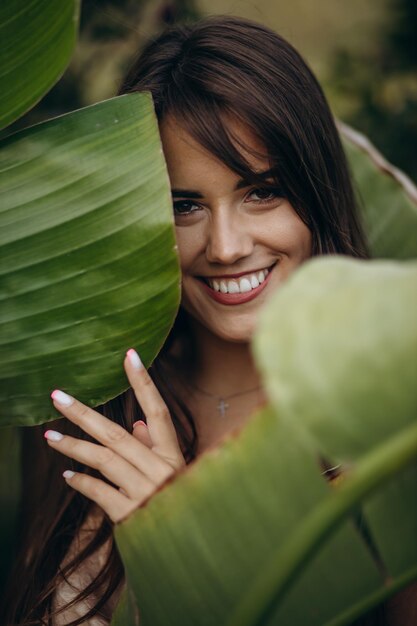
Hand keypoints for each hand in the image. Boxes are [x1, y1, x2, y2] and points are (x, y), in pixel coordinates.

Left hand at [44, 349, 185, 522]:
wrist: (190, 546)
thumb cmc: (181, 503)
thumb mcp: (174, 473)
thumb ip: (155, 448)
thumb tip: (137, 424)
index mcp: (173, 455)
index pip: (158, 411)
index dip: (144, 382)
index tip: (129, 356)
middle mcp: (160, 470)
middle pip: (116, 434)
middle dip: (83, 414)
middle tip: (57, 397)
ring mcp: (145, 493)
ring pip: (103, 461)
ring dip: (73, 447)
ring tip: (49, 437)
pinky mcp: (129, 516)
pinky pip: (100, 492)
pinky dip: (82, 483)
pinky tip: (67, 476)